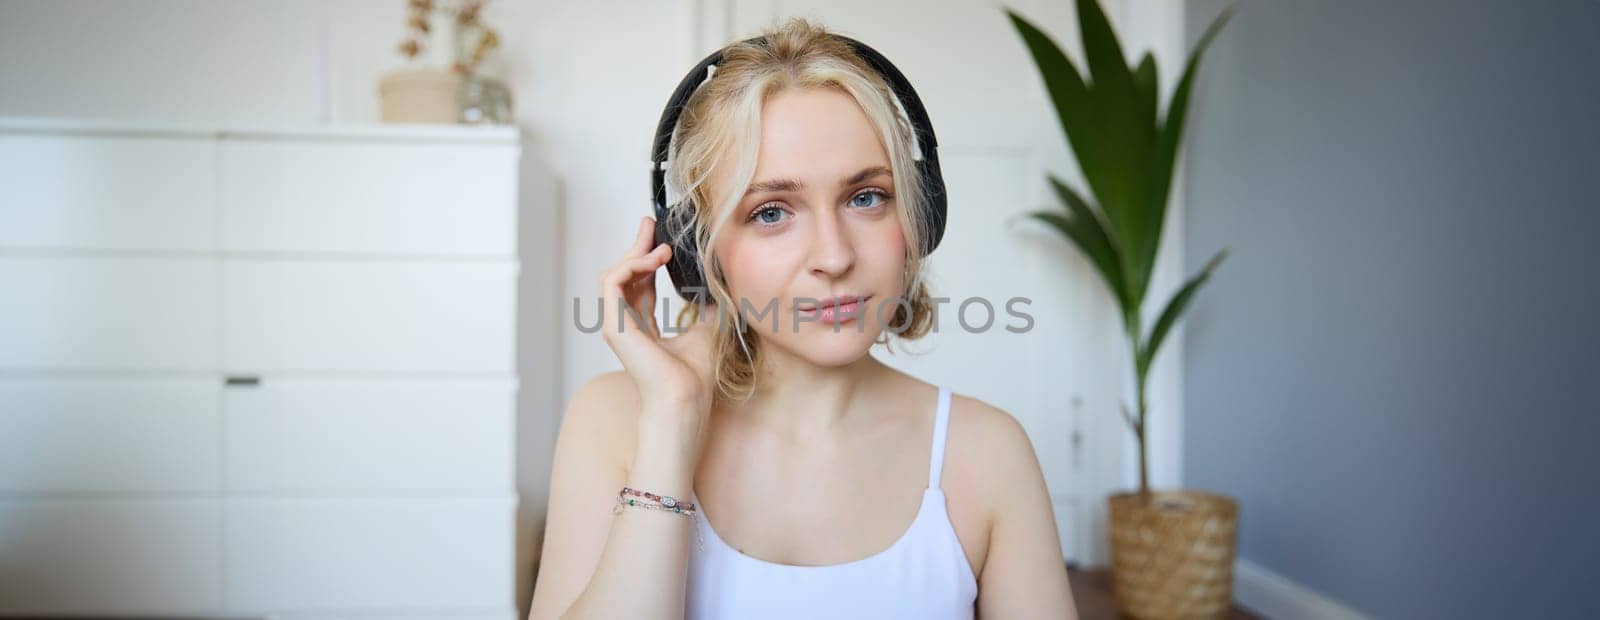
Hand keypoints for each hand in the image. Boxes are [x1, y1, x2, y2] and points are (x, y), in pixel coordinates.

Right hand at [597, 216, 719, 452]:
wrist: (686, 398)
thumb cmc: (694, 376)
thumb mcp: (708, 329)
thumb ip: (708, 307)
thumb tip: (719, 285)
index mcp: (643, 327)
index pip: (639, 283)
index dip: (647, 257)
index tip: (660, 236)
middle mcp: (626, 324)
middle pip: (624, 274)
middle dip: (637, 245)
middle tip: (650, 223)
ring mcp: (616, 325)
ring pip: (614, 274)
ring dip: (636, 254)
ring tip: (662, 247)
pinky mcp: (613, 324)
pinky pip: (612, 282)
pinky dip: (630, 265)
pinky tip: (652, 258)